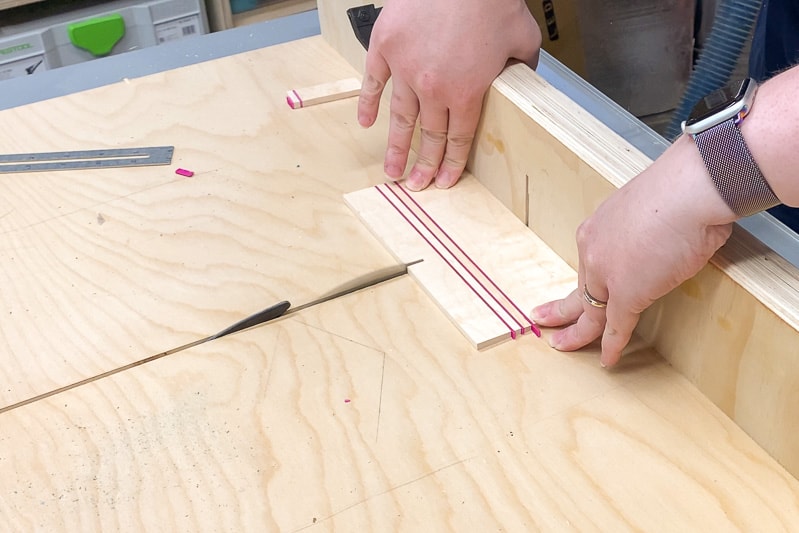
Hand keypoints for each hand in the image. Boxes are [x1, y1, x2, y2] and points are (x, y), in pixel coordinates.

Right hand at [357, 0, 540, 190]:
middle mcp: (434, 88)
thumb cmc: (492, 0)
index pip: (457, 139)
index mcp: (467, 92)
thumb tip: (523, 79)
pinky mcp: (386, 46)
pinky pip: (373, 83)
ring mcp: (406, 68)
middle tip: (416, 184)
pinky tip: (366, 122)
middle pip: (429, 136)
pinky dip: (368, 104)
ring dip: (395, 147)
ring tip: (391, 169)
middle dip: (424, 165)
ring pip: (400, 118)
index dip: (451, 164)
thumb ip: (522, 67)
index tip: (444, 181)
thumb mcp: (523, 39)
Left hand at [531, 136, 736, 366]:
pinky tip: (608, 359)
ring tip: (562, 346)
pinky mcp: (629, 293)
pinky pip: (617, 326)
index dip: (587, 279)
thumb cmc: (682, 189)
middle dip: (560, 308)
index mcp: (597, 229)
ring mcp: (607, 274)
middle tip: (541, 318)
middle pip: (579, 287)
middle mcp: (594, 250)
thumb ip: (644, 228)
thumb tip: (662, 237)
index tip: (586, 285)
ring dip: (577, 333)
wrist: (689, 189)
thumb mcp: (647, 206)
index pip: (590, 263)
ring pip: (589, 311)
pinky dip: (612, 345)